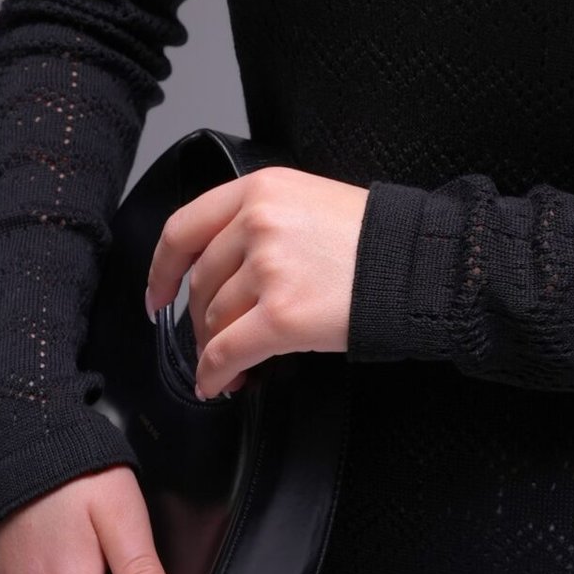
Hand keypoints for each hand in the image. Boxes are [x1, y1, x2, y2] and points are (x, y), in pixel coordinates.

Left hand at [142, 167, 370, 399]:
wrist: (416, 263)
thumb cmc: (372, 237)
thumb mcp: (309, 201)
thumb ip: (262, 220)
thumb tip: (224, 271)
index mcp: (261, 189)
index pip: (184, 228)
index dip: (162, 269)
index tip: (157, 295)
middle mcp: (257, 223)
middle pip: (201, 282)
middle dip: (200, 319)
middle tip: (211, 339)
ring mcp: (267, 269)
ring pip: (214, 319)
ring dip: (215, 349)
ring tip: (230, 365)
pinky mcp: (280, 316)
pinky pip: (227, 353)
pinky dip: (216, 374)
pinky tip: (222, 383)